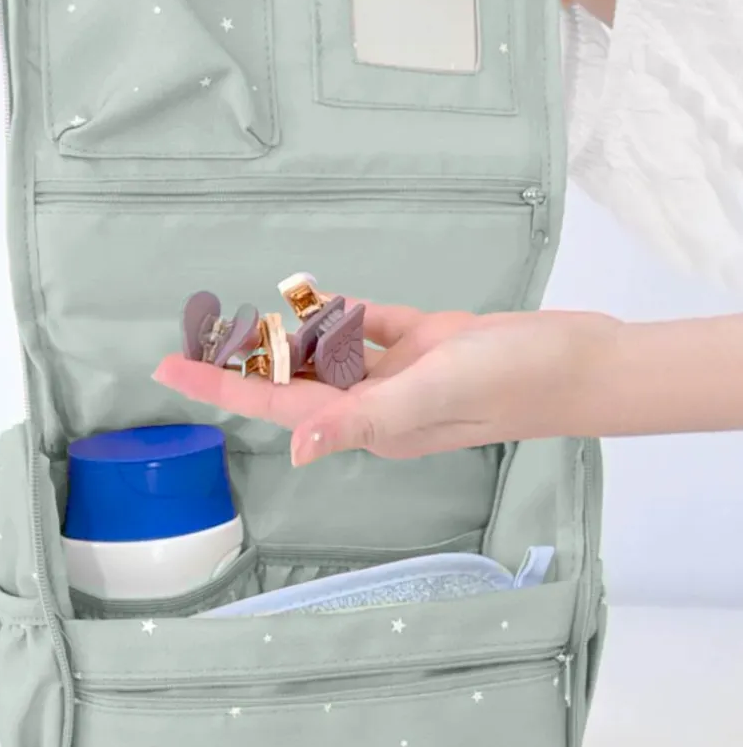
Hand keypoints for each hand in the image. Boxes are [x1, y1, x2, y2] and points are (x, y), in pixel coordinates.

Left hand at [152, 300, 620, 462]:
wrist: (581, 361)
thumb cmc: (510, 378)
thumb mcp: (431, 394)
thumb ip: (363, 417)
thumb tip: (299, 447)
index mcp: (368, 424)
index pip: (276, 403)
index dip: (217, 385)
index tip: (165, 368)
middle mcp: (375, 405)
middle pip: (291, 380)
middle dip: (243, 358)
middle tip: (194, 329)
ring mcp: (401, 375)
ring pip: (329, 354)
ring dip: (294, 335)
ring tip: (249, 313)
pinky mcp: (427, 345)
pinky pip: (370, 329)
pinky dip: (345, 314)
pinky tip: (320, 298)